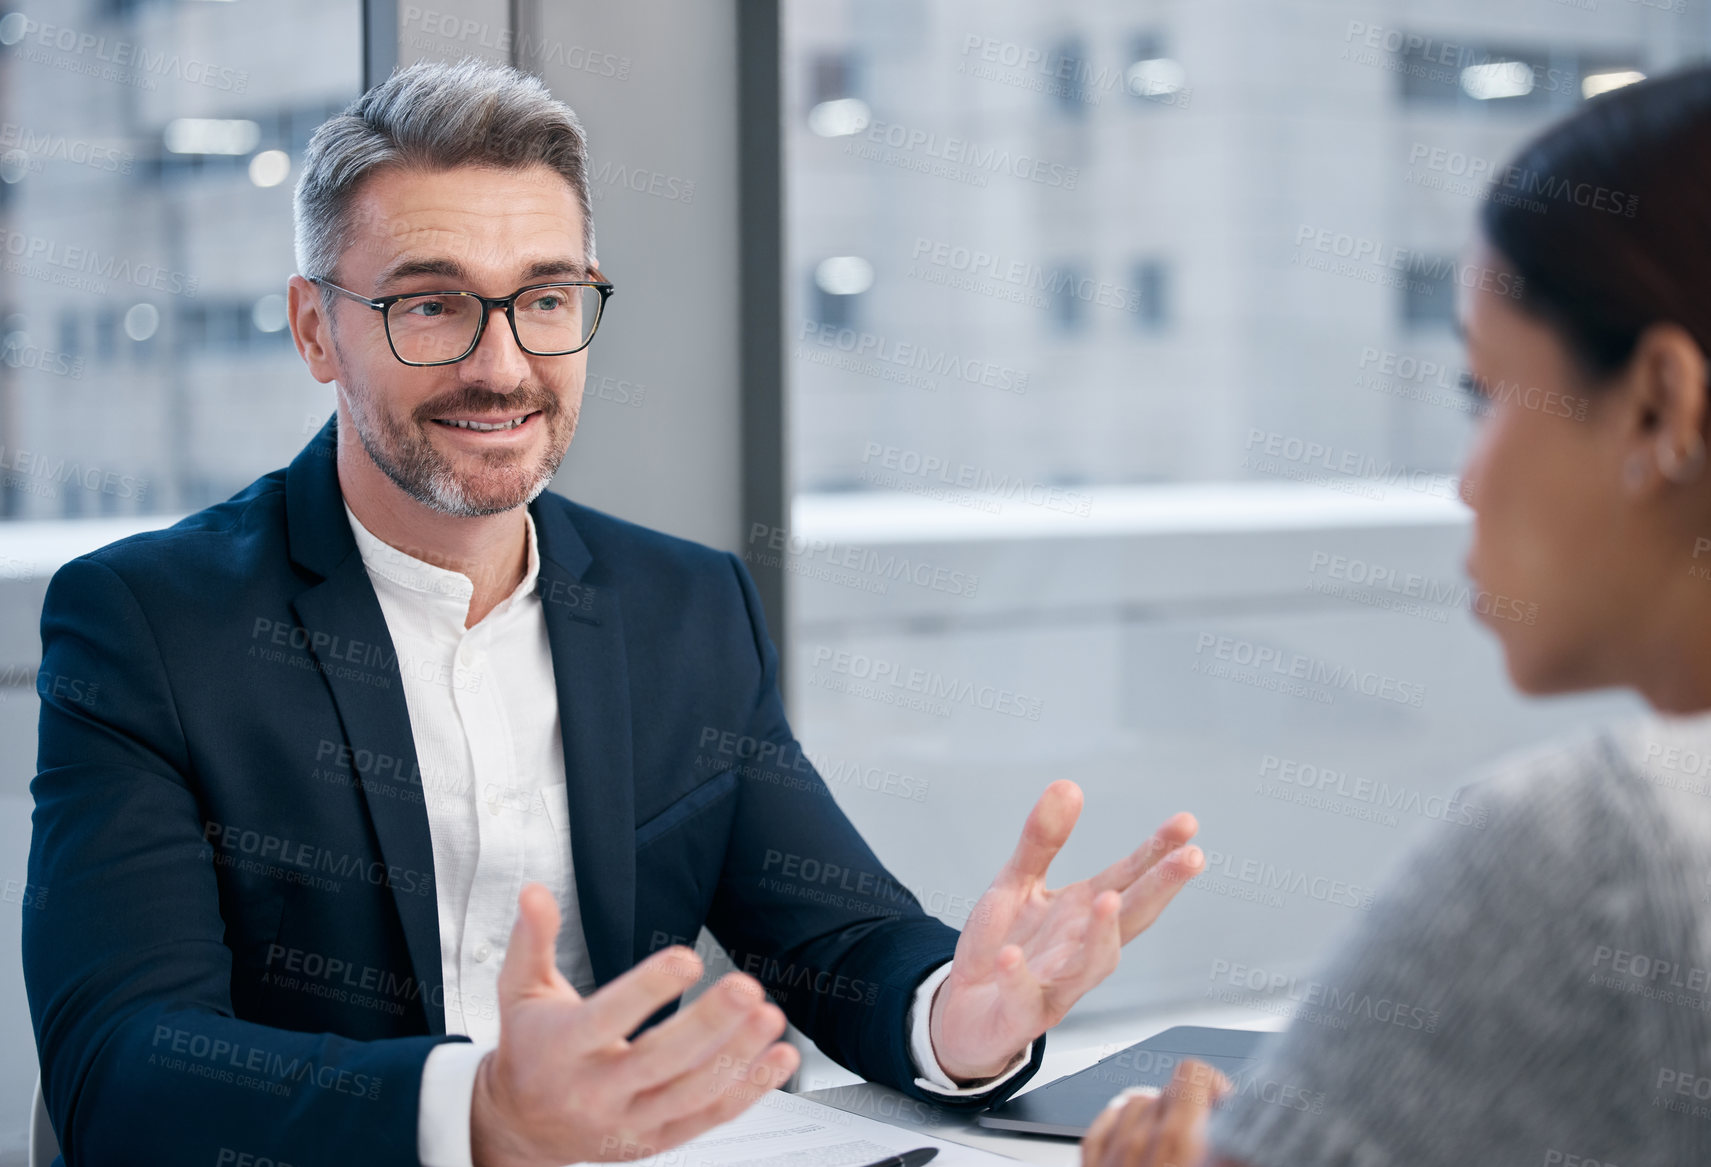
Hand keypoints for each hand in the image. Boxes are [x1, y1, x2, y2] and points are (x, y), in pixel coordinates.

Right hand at [470, 883, 801, 1166]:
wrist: (518, 1127)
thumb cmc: (529, 1050)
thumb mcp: (520, 991)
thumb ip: (532, 940)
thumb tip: (535, 893)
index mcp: (563, 1047)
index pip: (607, 1018)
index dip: (648, 989)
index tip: (686, 957)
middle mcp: (595, 1090)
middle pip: (658, 1060)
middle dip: (708, 1023)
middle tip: (746, 987)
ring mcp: (627, 1121)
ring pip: (690, 1094)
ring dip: (737, 1057)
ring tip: (770, 1017)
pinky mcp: (654, 1140)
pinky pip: (707, 1118)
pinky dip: (748, 1091)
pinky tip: (778, 1059)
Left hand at [930, 781, 1203, 1080]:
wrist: (967, 1012)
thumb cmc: (1005, 946)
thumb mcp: (1017, 883)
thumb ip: (1041, 840)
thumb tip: (1068, 784)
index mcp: (1082, 913)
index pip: (1129, 878)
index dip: (1158, 852)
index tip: (1188, 824)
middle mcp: (1081, 949)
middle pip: (1131, 919)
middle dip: (1161, 888)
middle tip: (1192, 857)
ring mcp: (1057, 984)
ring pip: (1091, 965)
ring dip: (1102, 934)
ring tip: (1107, 898)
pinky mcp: (1021, 1014)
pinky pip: (1022, 995)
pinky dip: (1018, 976)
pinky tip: (1010, 956)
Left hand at [1081, 1059, 1230, 1166]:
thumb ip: (1232, 1148)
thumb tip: (1244, 1130)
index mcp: (1177, 1141)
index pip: (1193, 1072)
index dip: (1214, 1086)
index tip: (1223, 1107)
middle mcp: (1138, 1141)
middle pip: (1167, 1089)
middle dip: (1189, 1106)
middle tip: (1205, 1134)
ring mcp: (1110, 1154)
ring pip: (1134, 1102)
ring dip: (1156, 1116)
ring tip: (1174, 1146)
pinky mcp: (1090, 1166)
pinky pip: (1102, 1124)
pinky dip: (1121, 1125)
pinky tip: (1137, 1143)